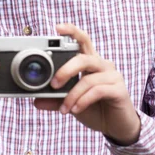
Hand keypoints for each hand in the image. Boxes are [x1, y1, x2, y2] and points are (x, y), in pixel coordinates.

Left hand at [34, 23, 140, 145]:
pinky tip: (76, 110)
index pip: (82, 40)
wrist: (117, 126)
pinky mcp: (119, 90)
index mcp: (91, 63)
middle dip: (66, 70)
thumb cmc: (95, 109)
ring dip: (72, 95)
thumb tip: (36, 101)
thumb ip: (56, 100)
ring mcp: (112, 76)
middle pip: (83, 57)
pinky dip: (83, 101)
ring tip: (65, 108)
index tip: (57, 27)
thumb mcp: (71, 103)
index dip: (72, 31)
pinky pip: (97, 91)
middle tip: (54, 85)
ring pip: (88, 79)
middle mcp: (102, 65)